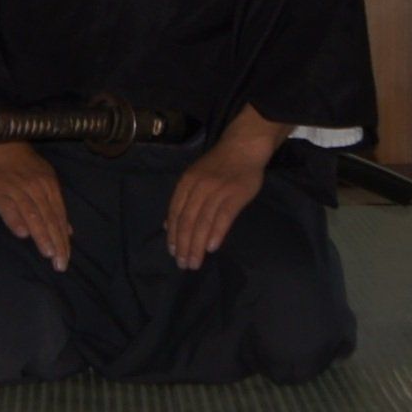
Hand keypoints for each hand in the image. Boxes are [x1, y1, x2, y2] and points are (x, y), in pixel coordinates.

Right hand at [0, 136, 71, 271]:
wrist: (0, 144)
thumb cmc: (24, 166)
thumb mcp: (46, 180)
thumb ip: (56, 206)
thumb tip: (69, 230)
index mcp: (50, 187)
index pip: (59, 217)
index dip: (63, 239)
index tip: (66, 259)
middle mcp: (37, 189)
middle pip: (49, 219)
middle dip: (56, 243)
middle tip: (60, 264)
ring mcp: (18, 190)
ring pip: (33, 215)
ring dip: (41, 235)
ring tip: (47, 254)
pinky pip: (8, 207)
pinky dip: (16, 220)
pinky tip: (22, 234)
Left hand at [165, 129, 276, 269]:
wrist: (243, 147)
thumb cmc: (218, 165)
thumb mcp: (194, 177)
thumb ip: (182, 199)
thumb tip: (168, 225)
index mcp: (186, 182)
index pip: (176, 212)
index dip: (173, 234)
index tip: (173, 252)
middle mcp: (199, 187)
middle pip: (187, 220)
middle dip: (184, 244)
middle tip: (183, 264)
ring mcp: (217, 190)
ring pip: (203, 222)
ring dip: (197, 245)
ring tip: (195, 262)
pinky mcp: (235, 194)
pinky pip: (223, 216)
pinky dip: (216, 232)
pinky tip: (212, 247)